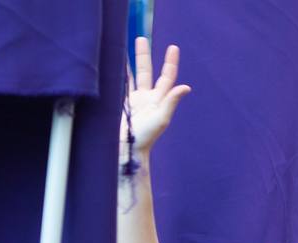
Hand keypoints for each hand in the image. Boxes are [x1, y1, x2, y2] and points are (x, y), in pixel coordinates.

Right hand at [122, 37, 190, 154]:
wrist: (127, 150)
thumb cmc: (145, 137)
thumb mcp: (161, 119)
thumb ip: (171, 102)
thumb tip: (186, 87)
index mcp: (158, 100)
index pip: (166, 77)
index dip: (170, 62)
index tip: (173, 47)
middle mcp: (146, 98)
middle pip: (145, 71)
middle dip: (143, 55)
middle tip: (141, 38)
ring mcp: (132, 101)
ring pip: (130, 76)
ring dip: (127, 62)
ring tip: (121, 46)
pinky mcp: (119, 104)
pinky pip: (118, 85)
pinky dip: (116, 74)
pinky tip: (111, 64)